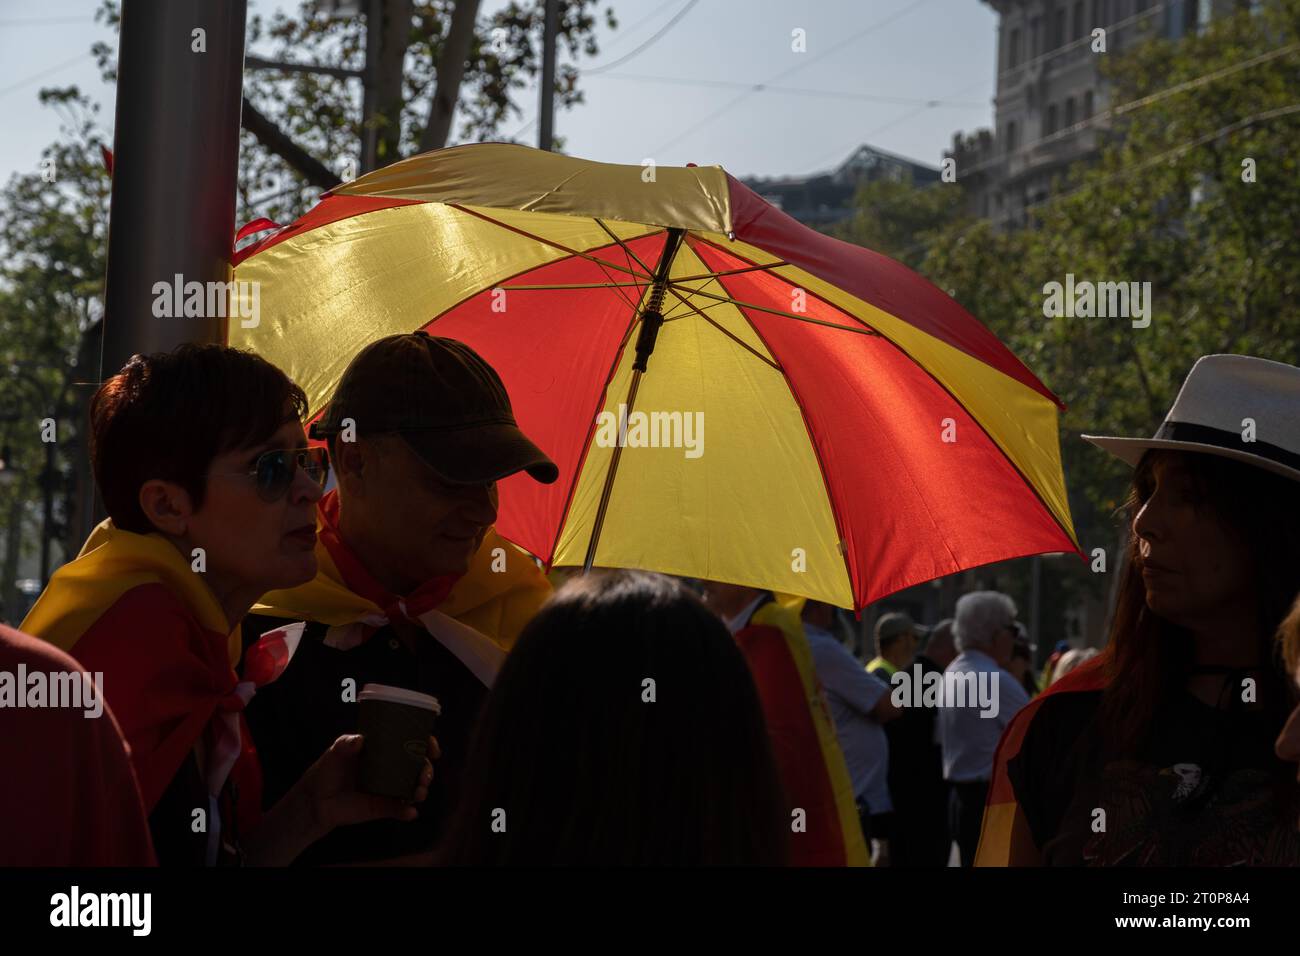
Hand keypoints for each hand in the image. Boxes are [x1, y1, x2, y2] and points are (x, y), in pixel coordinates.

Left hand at [303, 733, 439, 833]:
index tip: (432, 747)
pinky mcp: (383, 808)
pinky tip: (410, 812)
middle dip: (427, 771)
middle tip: (424, 777)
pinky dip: (408, 812)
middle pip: (418, 766)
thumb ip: (346, 744)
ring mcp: (389, 788)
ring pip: (414, 788)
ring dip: (421, 790)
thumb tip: (360, 740)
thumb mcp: (334, 753)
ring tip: (419, 794)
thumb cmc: (327, 770)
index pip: (410, 743)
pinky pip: (400, 810)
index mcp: (384, 750)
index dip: (426, 743)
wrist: (315, 801)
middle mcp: (391, 768)